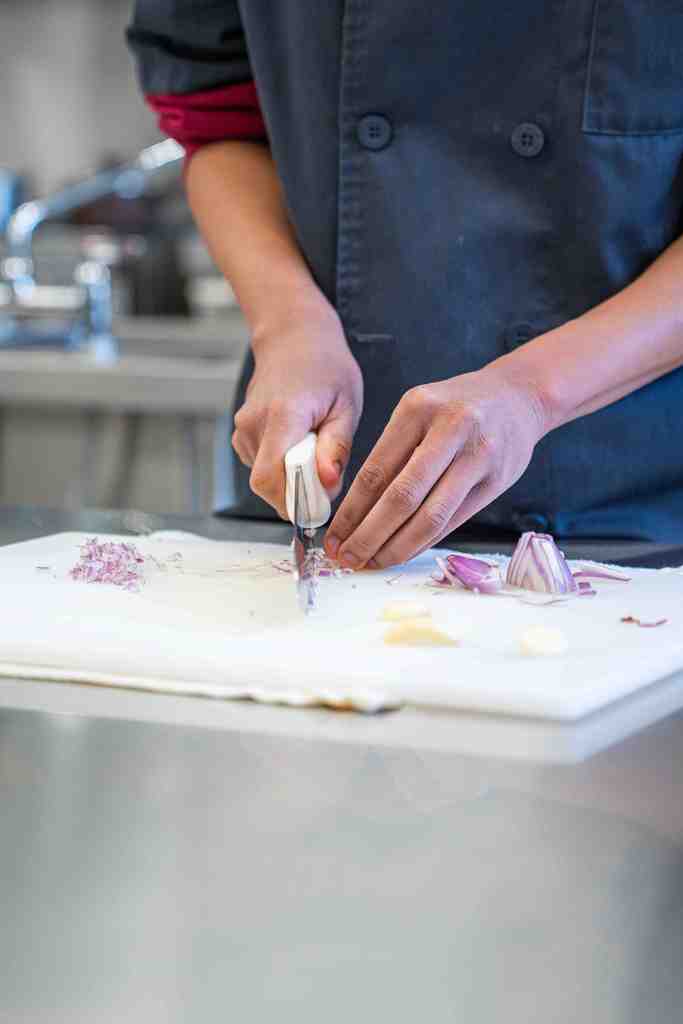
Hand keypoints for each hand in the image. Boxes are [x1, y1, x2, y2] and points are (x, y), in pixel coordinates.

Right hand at [232, 307, 362, 517]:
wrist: (294, 338)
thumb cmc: (326, 367)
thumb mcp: (347, 405)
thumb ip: (336, 448)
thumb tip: (328, 485)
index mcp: (283, 415)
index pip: (270, 477)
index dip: (293, 501)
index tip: (319, 503)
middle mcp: (255, 423)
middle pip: (266, 484)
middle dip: (297, 493)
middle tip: (325, 476)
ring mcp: (243, 428)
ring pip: (264, 478)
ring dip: (291, 478)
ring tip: (313, 449)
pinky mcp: (241, 434)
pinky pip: (260, 467)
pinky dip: (282, 467)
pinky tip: (299, 445)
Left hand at [324, 364, 547, 567]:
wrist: (517, 397)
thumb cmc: (456, 407)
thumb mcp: (418, 411)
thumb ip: (391, 454)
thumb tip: (354, 513)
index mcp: (418, 408)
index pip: (375, 471)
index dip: (350, 512)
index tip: (333, 537)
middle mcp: (450, 429)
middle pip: (401, 498)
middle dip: (368, 536)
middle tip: (347, 558)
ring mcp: (478, 456)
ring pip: (430, 516)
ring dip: (397, 547)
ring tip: (373, 561)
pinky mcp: (496, 481)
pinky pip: (453, 521)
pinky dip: (424, 542)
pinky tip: (403, 552)